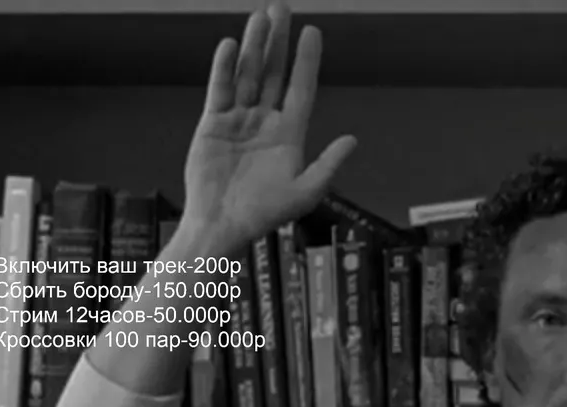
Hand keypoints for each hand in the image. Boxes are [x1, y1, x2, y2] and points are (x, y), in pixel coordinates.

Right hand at [182, 1, 356, 259]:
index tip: (313, 32)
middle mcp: (265, 121)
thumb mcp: (305, 192)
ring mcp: (239, 120)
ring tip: (260, 16)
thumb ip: (328, 165)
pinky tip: (232, 45)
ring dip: (254, 46)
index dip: (306, 61)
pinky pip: (220, 89)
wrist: (222, 226)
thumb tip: (352, 140)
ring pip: (248, 75)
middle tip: (282, 8)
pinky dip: (225, 68)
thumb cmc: (265, 215)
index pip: (301, 89)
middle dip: (278, 42)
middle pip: (273, 73)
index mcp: (290, 134)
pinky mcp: (213, 124)